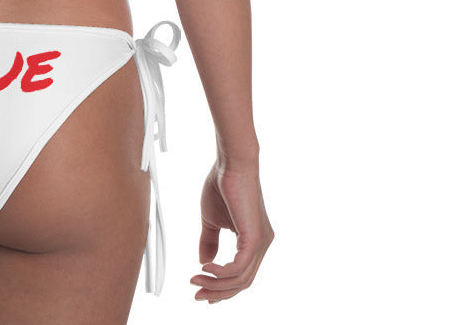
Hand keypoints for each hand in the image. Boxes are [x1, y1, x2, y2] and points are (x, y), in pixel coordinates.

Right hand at [190, 158, 272, 302]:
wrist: (231, 163)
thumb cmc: (222, 184)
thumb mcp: (211, 220)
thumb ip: (209, 241)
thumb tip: (203, 262)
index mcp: (253, 241)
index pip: (241, 275)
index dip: (221, 287)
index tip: (203, 292)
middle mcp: (261, 245)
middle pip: (242, 283)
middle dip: (218, 292)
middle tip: (197, 295)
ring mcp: (261, 243)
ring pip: (241, 280)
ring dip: (215, 284)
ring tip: (196, 281)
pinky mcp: (255, 239)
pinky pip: (239, 268)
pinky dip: (221, 273)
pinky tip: (205, 268)